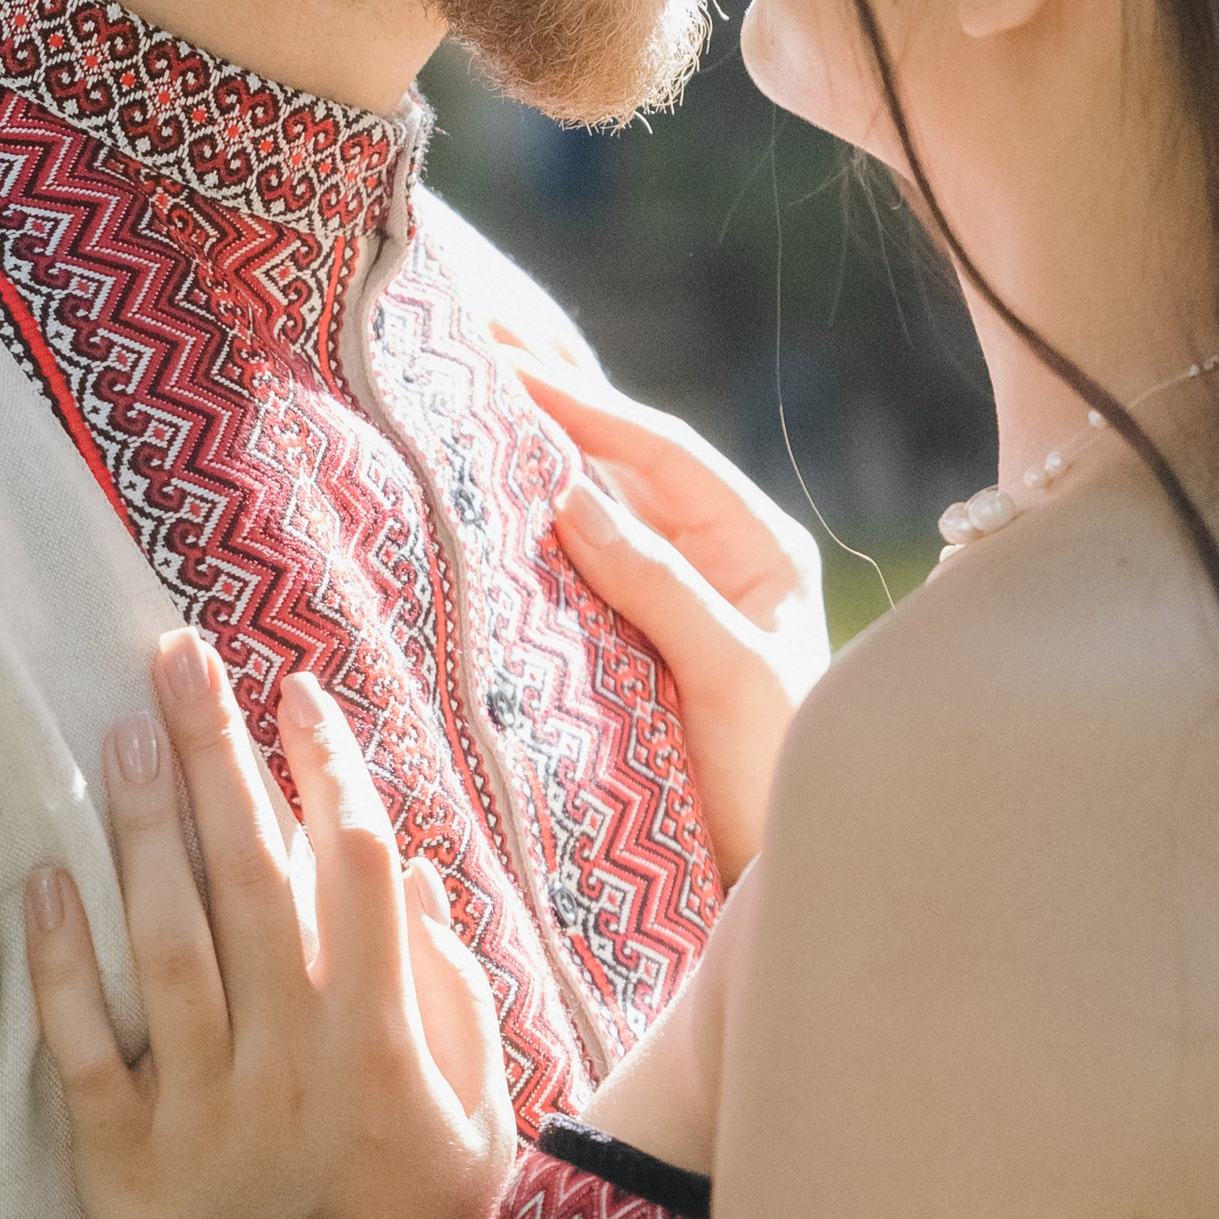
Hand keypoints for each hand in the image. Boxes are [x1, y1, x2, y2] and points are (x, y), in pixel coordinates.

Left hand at [24, 632, 514, 1218]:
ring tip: (122, 734)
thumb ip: (451, 995)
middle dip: (218, 755)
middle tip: (179, 653)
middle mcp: (289, 1058)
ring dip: (144, 832)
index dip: (326, 769)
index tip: (298, 690)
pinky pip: (83, 1051)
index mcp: (380, 1040)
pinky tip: (43, 879)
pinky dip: (60, 965)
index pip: (353, 867)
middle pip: (249, 877)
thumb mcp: (474, 1122)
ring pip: (166, 946)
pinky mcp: (122, 1166)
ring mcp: (202, 1109)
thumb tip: (406, 873)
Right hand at [499, 331, 828, 881]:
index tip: (505, 358)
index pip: (658, 448)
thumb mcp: (733, 675)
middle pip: (615, 461)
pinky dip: (514, 532)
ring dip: (519, 458)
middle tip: (463, 338)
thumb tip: (569, 495)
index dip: (582, 400)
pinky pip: (560, 571)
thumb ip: (660, 585)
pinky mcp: (617, 646)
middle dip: (543, 402)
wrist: (770, 880)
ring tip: (443, 398)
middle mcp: (707, 556)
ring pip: (581, 509)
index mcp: (755, 543)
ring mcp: (659, 598)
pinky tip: (459, 503)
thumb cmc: (775, 778)